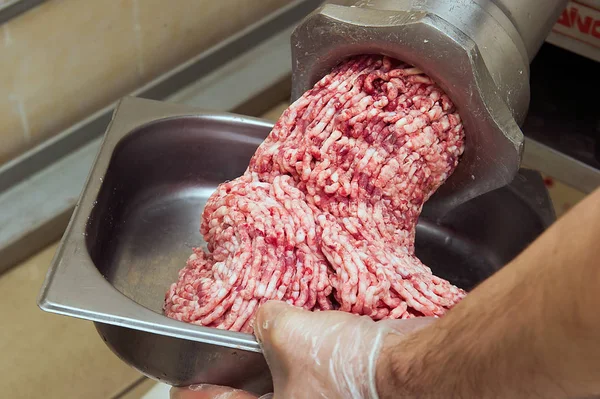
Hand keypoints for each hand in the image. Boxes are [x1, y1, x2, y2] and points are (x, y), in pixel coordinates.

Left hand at [171, 300, 433, 398]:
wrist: (411, 370)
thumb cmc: (345, 365)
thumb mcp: (291, 335)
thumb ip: (266, 322)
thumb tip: (265, 316)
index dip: (196, 395)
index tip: (180, 386)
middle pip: (256, 398)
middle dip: (237, 381)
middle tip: (222, 363)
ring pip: (284, 390)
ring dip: (271, 371)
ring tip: (260, 349)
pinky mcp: (340, 395)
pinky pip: (309, 383)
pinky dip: (301, 366)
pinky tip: (304, 345)